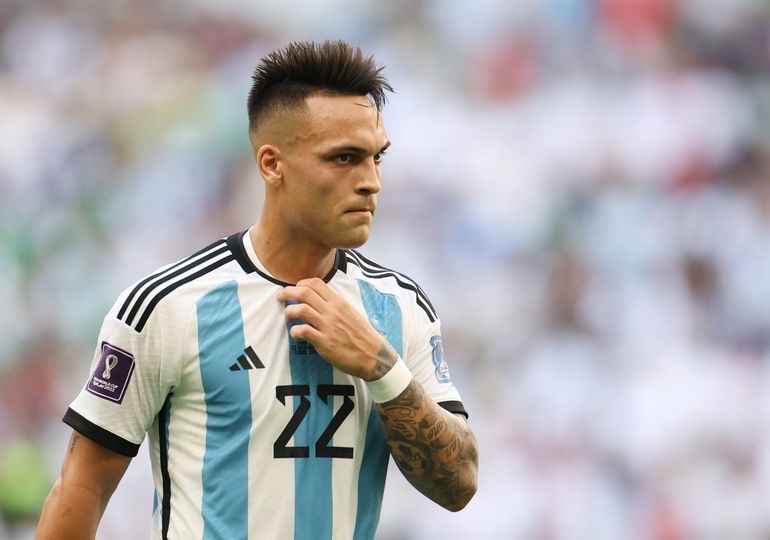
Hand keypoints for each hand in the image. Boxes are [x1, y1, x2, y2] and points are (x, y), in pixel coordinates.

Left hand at [277, 278, 395, 380]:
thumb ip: (335, 306)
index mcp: (339, 302)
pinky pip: (303, 331)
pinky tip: (296, 335)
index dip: (300, 284)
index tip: (295, 290)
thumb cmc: (362, 336)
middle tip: (281, 298)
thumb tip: (320, 301)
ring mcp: (328, 326)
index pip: (315, 283)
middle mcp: (332, 311)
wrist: (373, 355)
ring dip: (289, 312)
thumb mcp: (351, 313)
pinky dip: (294, 331)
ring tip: (287, 318)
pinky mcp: (324, 342)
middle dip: (287, 293)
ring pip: (300, 309)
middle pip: (304, 292)